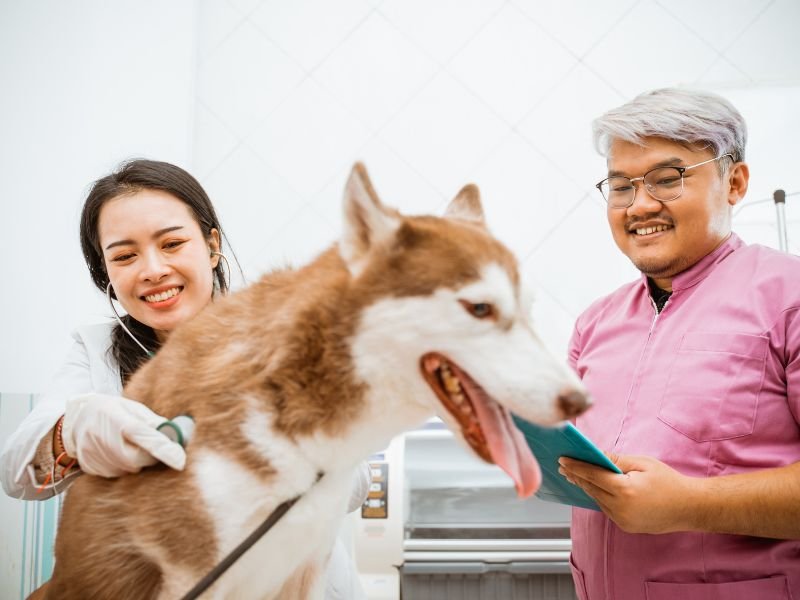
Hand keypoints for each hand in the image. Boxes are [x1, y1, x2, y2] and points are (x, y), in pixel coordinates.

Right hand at [61, 393, 185, 476]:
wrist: (77, 418)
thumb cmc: (112, 411)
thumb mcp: (134, 408)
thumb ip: (154, 422)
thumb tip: (179, 434)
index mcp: (120, 420)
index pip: (146, 437)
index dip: (164, 450)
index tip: (181, 461)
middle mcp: (105, 439)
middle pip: (139, 459)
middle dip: (151, 455)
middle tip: (151, 445)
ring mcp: (95, 455)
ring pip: (129, 469)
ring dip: (136, 461)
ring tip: (128, 444)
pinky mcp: (90, 467)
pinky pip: (116, 474)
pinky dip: (123, 466)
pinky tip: (116, 452)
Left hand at [558, 453, 698, 533]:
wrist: (690, 508)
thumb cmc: (669, 482)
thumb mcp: (643, 464)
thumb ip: (618, 460)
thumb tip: (597, 454)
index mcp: (624, 490)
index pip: (593, 475)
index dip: (576, 466)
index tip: (563, 460)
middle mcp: (621, 508)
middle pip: (592, 489)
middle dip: (577, 476)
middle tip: (564, 466)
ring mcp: (623, 520)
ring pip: (598, 500)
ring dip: (587, 487)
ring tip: (575, 475)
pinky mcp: (626, 526)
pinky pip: (607, 509)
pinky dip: (600, 497)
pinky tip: (594, 488)